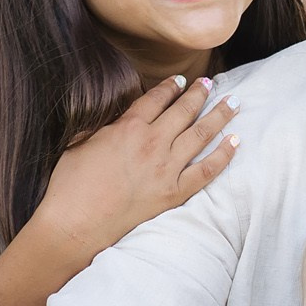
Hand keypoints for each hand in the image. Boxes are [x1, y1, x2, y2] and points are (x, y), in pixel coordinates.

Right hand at [33, 75, 236, 253]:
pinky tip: (236, 141)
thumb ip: (103, 126)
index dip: (170, 87)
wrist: (75, 224)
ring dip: (220, 115)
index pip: (156, 99)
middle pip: (184, 111)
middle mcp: (152, 143)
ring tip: (234, 102)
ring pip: (201, 133)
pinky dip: (224, 154)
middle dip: (199, 93)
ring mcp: (166, 168)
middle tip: (210, 83)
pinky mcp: (174, 192)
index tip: (180, 80)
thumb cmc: (70, 185)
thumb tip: (117, 116)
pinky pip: (207, 170)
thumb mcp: (79, 143)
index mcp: (127, 127)